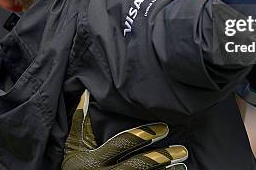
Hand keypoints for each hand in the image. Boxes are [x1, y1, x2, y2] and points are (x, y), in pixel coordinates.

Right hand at [62, 90, 187, 169]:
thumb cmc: (72, 169)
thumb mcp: (72, 148)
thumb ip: (79, 122)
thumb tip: (85, 94)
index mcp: (94, 160)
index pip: (122, 144)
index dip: (143, 135)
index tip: (164, 128)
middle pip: (138, 165)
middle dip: (161, 158)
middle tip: (182, 150)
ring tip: (183, 162)